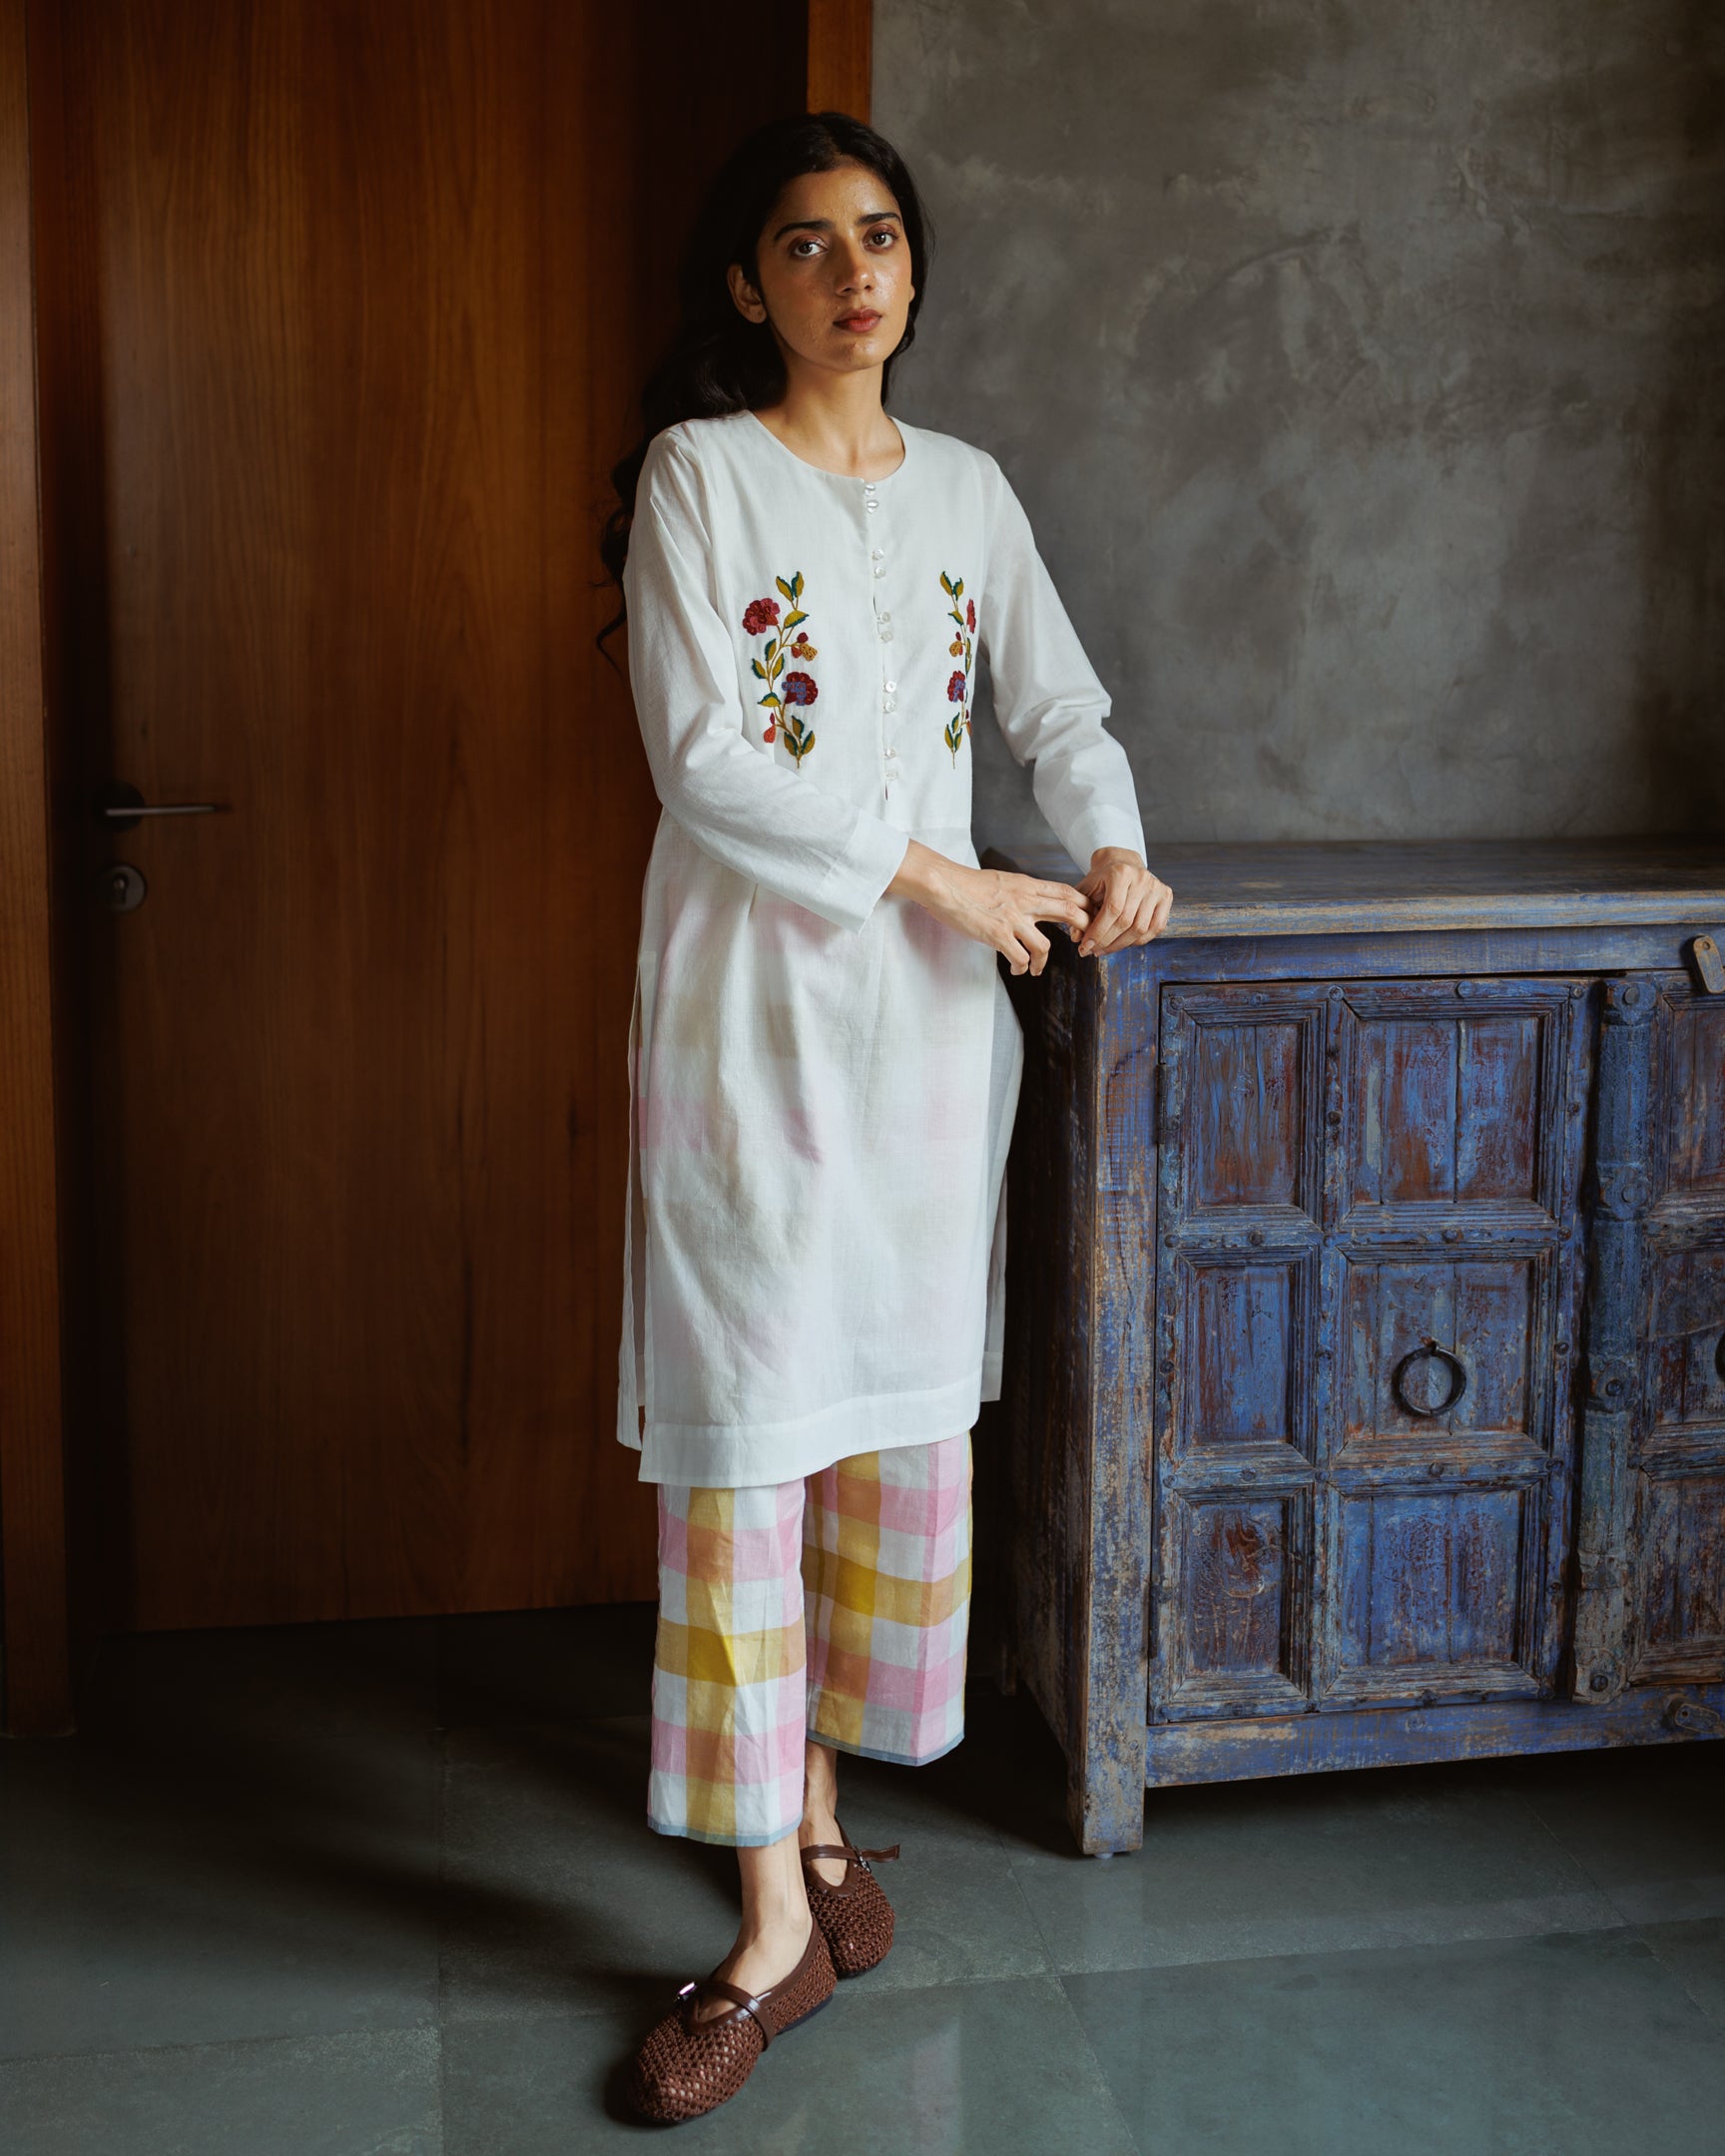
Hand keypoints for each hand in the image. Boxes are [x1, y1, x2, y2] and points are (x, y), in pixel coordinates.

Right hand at [888, 839, 1089, 975]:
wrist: (943, 884)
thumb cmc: (966, 884)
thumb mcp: (1003, 880)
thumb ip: (1021, 891)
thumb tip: (1033, 901)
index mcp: (1027, 885)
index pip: (1067, 892)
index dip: (1084, 906)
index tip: (1086, 920)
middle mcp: (1025, 900)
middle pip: (1070, 912)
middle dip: (1083, 930)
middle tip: (1081, 945)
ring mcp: (1012, 919)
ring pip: (1045, 946)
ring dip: (1043, 963)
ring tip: (1035, 969)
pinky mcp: (997, 935)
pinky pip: (1020, 958)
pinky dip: (1021, 968)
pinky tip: (1017, 970)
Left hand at [1074, 847, 1172, 956]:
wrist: (1122, 863)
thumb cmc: (1101, 879)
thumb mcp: (1085, 890)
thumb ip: (1078, 912)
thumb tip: (1076, 938)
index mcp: (1120, 873)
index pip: (1112, 909)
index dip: (1098, 932)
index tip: (1086, 947)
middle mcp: (1142, 878)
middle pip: (1127, 921)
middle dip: (1108, 941)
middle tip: (1094, 951)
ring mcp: (1157, 887)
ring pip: (1141, 927)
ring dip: (1122, 944)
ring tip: (1106, 949)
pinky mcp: (1166, 895)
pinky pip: (1156, 927)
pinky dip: (1140, 940)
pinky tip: (1124, 943)